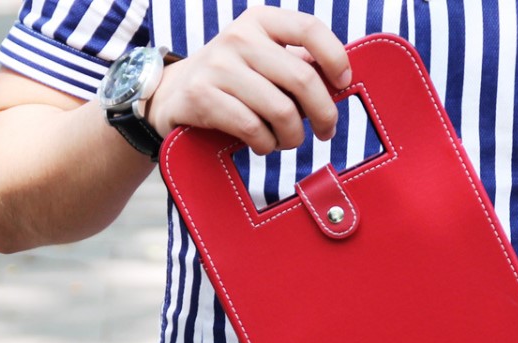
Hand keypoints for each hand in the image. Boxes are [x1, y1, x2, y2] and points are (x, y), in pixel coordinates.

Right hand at [146, 7, 350, 153]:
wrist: (172, 96)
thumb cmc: (233, 84)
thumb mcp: (263, 63)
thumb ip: (297, 68)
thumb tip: (340, 84)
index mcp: (260, 22)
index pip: (309, 29)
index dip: (335, 58)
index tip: (344, 83)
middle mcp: (239, 37)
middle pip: (302, 80)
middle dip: (323, 114)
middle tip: (327, 132)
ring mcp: (218, 66)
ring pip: (281, 111)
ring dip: (292, 137)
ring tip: (287, 141)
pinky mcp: (203, 97)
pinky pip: (254, 129)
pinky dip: (266, 145)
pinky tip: (263, 145)